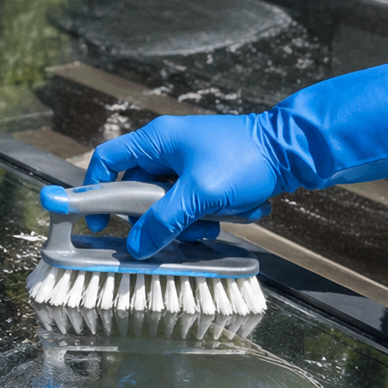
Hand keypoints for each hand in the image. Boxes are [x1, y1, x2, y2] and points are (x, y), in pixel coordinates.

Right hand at [85, 60, 387, 258]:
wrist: (292, 152)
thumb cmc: (244, 160)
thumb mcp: (199, 194)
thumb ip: (164, 221)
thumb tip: (137, 246)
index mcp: (156, 140)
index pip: (107, 162)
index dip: (95, 191)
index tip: (99, 222)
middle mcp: (167, 149)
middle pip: (137, 191)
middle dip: (153, 217)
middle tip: (168, 232)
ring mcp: (187, 164)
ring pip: (165, 204)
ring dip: (183, 221)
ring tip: (209, 223)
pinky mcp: (206, 177)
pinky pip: (189, 205)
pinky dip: (202, 216)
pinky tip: (223, 216)